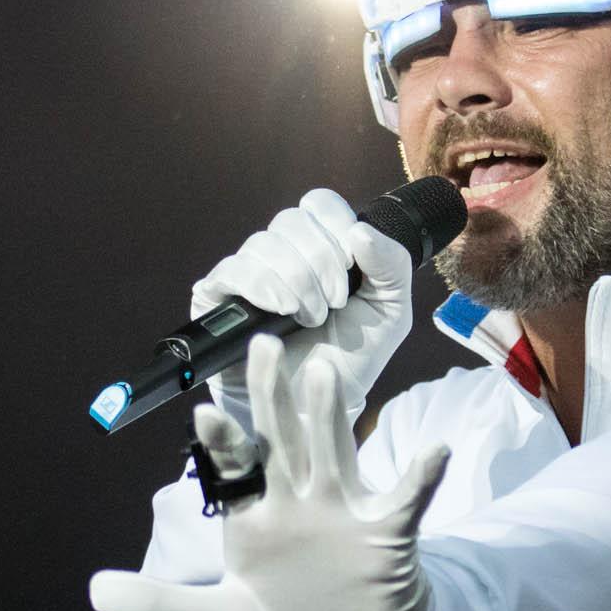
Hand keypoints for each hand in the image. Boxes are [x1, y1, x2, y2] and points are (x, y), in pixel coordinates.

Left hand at [90, 335, 450, 610]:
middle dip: (272, 397)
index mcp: (255, 516)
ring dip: (331, 415)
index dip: (222, 441)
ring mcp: (343, 513)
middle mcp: (298, 502)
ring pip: (335, 453)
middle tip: (263, 344)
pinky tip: (435, 452)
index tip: (204, 412)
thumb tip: (92, 590)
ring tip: (326, 371)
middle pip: (283, 440)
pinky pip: (407, 500)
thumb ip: (158, 604)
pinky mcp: (386, 534)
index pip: (235, 468)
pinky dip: (422, 477)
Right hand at [189, 189, 413, 442]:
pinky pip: (231, 270)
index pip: (319, 203)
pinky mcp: (218, 298)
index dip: (336, 227)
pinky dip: (260, 285)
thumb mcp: (390, 312)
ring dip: (295, 281)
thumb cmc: (350, 358)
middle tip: (334, 303)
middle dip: (320, 261)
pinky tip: (280, 310)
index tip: (353, 267)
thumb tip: (361, 231)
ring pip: (263, 245)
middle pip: (290, 221)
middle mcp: (282, 253)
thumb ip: (393, 265)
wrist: (317, 407)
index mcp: (321, 245)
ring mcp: (248, 273)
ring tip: (310, 318)